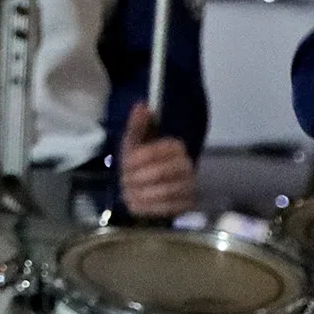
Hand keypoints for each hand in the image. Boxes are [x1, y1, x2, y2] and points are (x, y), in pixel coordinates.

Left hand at [118, 103, 195, 219]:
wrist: (154, 180)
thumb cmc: (142, 158)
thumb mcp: (135, 140)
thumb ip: (137, 124)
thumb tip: (141, 105)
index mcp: (175, 147)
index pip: (156, 151)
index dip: (137, 159)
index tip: (125, 164)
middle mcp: (186, 166)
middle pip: (160, 173)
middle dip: (137, 178)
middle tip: (124, 180)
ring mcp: (189, 186)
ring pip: (164, 192)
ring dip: (142, 193)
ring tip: (130, 191)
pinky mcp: (186, 205)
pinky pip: (168, 209)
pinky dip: (149, 207)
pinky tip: (138, 202)